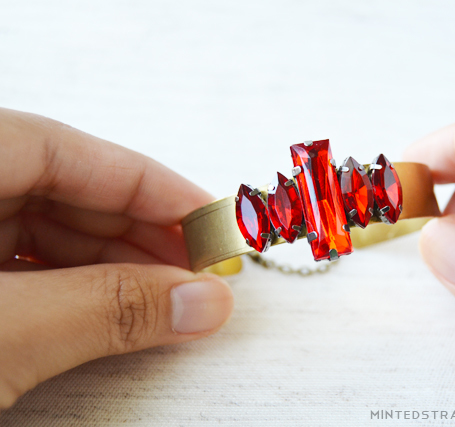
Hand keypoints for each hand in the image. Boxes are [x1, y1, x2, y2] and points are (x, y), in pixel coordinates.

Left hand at [0, 108, 232, 407]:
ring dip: (111, 266)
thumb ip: (104, 310)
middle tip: (199, 271)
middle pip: (58, 190)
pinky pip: (16, 265)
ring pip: (39, 231)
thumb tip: (204, 302)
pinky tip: (112, 310)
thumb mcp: (0, 336)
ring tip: (168, 298)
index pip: (60, 149)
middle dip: (137, 234)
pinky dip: (69, 288)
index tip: (210, 219)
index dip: (147, 185)